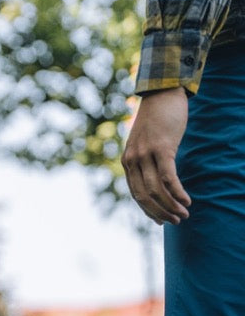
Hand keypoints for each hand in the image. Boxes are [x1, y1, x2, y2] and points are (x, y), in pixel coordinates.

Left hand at [120, 87, 191, 223]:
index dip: (148, 211)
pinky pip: (169, 177)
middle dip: (160, 213)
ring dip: (171, 206)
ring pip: (156, 190)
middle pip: (144, 196)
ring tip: (184, 214)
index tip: (161, 221)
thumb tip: (157, 180)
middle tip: (176, 221)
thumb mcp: (146, 143)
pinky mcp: (162, 148)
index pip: (135, 194)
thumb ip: (147, 161)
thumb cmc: (157, 121)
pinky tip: (187, 201)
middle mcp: (133, 160)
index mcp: (128, 161)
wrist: (161, 94)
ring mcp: (146, 155)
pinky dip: (177, 192)